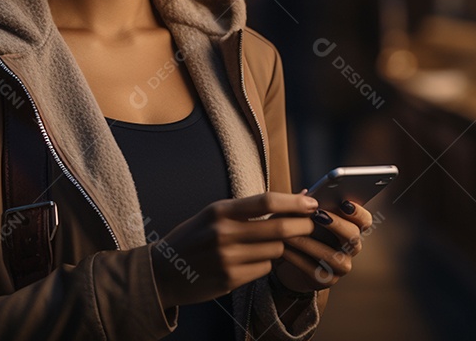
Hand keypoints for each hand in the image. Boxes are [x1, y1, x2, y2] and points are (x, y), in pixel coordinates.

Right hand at [150, 192, 317, 307]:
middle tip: (311, 224)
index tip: (311, 202)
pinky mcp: (230, 280)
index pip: (266, 201)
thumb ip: (250, 207)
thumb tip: (295, 196)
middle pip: (278, 228)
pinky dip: (265, 263)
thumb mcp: (214, 214)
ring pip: (275, 250)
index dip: (294, 202)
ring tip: (268, 243)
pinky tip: (251, 260)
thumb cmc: (195, 237)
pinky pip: (264, 269)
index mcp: (220, 211)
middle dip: (302, 226)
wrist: (164, 271)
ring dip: (279, 246)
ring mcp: (227, 259)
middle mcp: (224, 234)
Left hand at [270, 197, 373, 292]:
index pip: (364, 220)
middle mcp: (351, 247)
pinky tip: (283, 248)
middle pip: (353, 235)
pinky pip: (314, 269)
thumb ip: (305, 204)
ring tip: (289, 233)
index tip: (343, 203)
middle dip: (336, 224)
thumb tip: (306, 193)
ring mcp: (341, 265)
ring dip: (309, 242)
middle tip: (317, 214)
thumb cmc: (298, 231)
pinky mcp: (327, 280)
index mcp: (350, 226)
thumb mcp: (300, 215)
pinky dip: (297, 257)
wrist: (285, 260)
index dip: (358, 212)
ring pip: (332, 255)